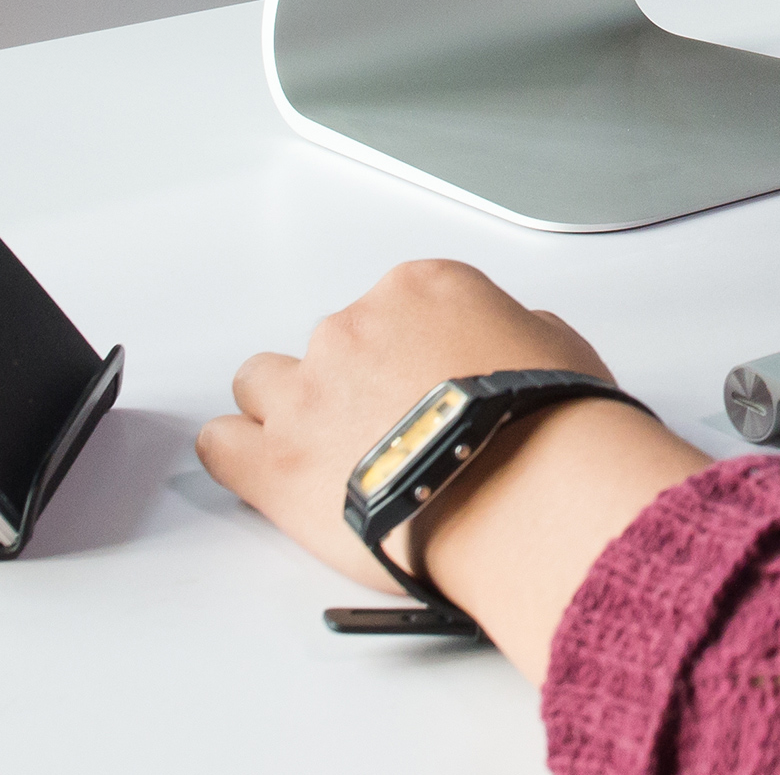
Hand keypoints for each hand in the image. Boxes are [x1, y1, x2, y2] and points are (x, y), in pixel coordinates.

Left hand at [200, 261, 713, 681]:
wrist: (523, 491)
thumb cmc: (546, 425)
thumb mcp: (558, 347)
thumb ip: (513, 332)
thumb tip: (506, 343)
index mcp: (422, 288)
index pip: (398, 303)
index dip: (413, 348)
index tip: (427, 380)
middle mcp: (356, 328)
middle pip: (333, 342)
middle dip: (354, 381)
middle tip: (391, 428)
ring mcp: (308, 393)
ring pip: (262, 381)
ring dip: (288, 409)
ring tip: (326, 452)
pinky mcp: (276, 462)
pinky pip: (221, 443)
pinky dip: (239, 455)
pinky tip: (268, 472)